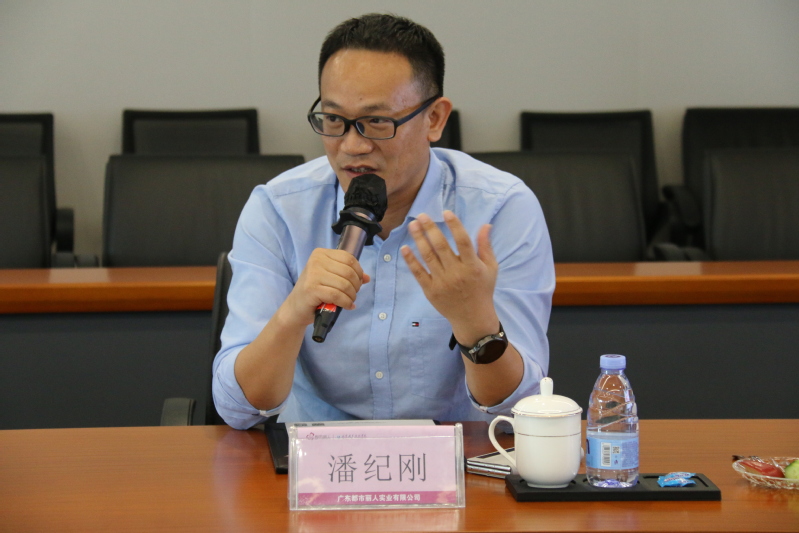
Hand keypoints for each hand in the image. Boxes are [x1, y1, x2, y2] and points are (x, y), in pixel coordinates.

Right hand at [283, 248, 369, 326]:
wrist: (295, 308)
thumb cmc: (314, 292)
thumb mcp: (331, 278)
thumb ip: (348, 275)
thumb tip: (367, 277)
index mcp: (321, 253)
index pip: (349, 258)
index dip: (358, 272)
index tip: (358, 282)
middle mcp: (316, 261)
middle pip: (348, 271)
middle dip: (356, 286)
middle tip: (353, 294)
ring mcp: (313, 274)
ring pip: (344, 284)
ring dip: (351, 296)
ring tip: (350, 301)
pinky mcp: (312, 289)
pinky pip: (337, 295)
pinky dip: (346, 302)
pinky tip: (347, 306)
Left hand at [401, 210, 499, 345]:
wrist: (472, 317)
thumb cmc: (482, 289)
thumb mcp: (490, 268)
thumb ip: (486, 246)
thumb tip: (485, 225)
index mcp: (473, 266)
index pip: (463, 241)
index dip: (454, 226)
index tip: (445, 212)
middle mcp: (456, 273)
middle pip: (441, 246)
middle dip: (430, 228)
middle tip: (421, 215)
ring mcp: (442, 282)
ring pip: (428, 257)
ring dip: (419, 239)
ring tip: (412, 225)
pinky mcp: (431, 290)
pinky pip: (419, 273)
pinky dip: (411, 260)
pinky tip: (405, 248)